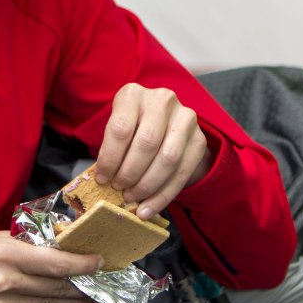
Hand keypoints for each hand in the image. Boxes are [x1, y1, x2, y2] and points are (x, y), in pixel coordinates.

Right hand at [0, 231, 101, 302]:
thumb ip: (26, 243)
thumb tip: (61, 244)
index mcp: (5, 254)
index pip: (55, 263)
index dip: (81, 264)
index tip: (98, 262)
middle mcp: (5, 282)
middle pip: (56, 287)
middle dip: (83, 286)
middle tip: (101, 283)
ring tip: (89, 299)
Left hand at [92, 83, 208, 220]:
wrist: (165, 124)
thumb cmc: (131, 128)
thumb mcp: (117, 128)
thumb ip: (111, 148)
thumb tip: (104, 182)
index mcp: (133, 94)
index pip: (121, 128)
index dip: (110, 158)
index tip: (102, 179)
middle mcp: (162, 100)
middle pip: (146, 143)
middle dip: (130, 173)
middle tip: (119, 190)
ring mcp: (185, 118)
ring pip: (167, 159)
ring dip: (147, 185)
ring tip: (132, 198)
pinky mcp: (199, 140)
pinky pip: (182, 173)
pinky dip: (162, 196)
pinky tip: (148, 209)